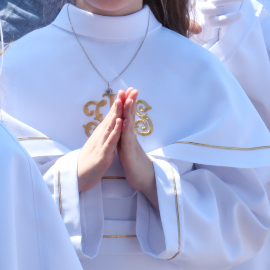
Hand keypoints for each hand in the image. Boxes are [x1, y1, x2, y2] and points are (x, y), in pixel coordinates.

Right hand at [77, 94, 121, 192]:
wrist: (77, 178)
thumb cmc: (88, 162)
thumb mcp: (97, 146)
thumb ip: (103, 135)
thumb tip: (109, 125)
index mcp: (101, 134)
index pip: (112, 116)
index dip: (120, 104)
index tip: (127, 92)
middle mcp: (100, 136)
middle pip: (112, 117)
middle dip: (121, 103)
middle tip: (128, 89)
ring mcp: (101, 144)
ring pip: (111, 126)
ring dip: (117, 112)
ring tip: (123, 100)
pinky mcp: (102, 155)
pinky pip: (110, 141)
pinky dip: (115, 131)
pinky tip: (120, 122)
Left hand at [116, 89, 158, 209]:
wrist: (145, 181)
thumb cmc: (136, 165)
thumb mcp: (128, 148)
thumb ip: (126, 137)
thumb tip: (125, 125)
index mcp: (127, 136)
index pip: (126, 116)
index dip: (125, 103)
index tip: (125, 90)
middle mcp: (130, 137)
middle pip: (129, 116)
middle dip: (129, 102)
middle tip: (131, 88)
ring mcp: (131, 144)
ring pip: (129, 125)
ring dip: (129, 112)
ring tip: (129, 99)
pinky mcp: (130, 154)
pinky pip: (127, 140)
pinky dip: (126, 129)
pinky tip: (126, 121)